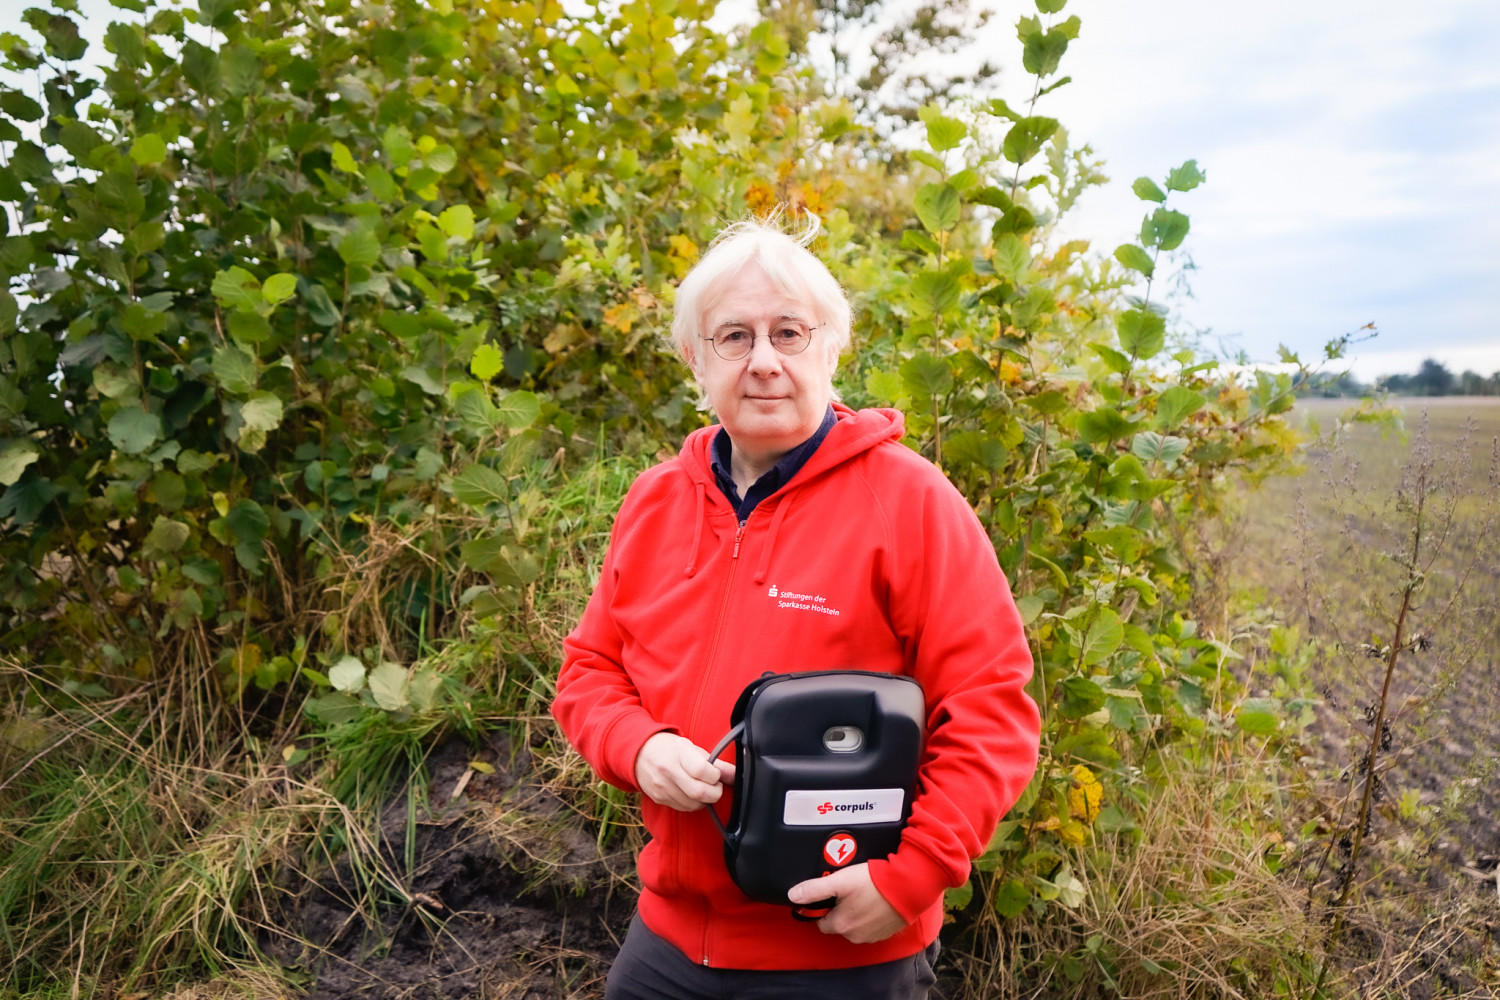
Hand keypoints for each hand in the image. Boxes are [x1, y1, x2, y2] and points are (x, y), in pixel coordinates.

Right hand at [634, 732, 733, 810]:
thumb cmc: (670, 748)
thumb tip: (735, 775)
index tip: (717, 774)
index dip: (716, 776)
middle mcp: (668, 771)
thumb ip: (714, 762)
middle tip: (716, 785)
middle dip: (714, 792)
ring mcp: (662, 787)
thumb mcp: (691, 747)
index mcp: (679, 753)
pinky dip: (693, 804)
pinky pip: (683, 808)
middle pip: (699, 792)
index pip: (703, 771)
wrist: (639, 753)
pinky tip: (692, 793)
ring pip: (692, 804)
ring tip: (704, 788)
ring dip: (704, 800)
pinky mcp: (659, 798)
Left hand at [787, 863, 907, 943]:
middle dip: (840, 909)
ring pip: (855, 925)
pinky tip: (875, 899)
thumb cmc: (874, 882)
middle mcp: (856, 936)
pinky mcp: (887, 932)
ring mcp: (873, 935)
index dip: (822, 908)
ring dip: (856, 912)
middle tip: (847, 889)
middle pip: (839, 924)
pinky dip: (871, 915)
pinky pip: (871, 925)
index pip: (821, 923)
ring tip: (863, 891)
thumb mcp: (840, 880)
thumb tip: (793, 896)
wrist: (910, 886)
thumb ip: (814, 889)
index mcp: (842, 925)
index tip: (829, 894)